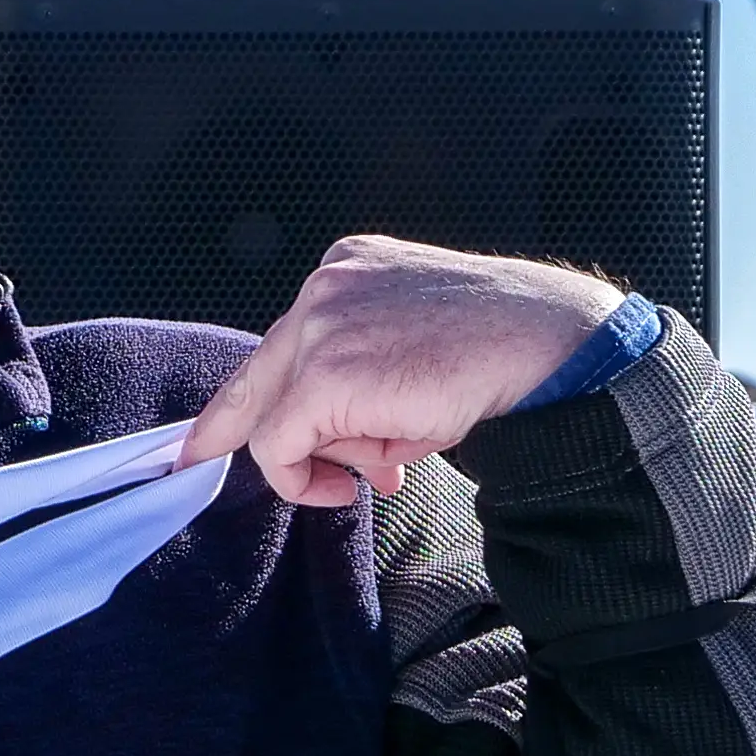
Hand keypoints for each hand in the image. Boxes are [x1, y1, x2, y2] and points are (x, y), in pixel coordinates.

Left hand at [184, 236, 625, 507]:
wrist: (545, 347)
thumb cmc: (498, 351)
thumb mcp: (411, 352)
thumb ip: (357, 386)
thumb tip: (333, 454)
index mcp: (348, 269)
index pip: (281, 341)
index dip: (245, 395)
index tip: (210, 436)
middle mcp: (323, 288)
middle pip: (259, 375)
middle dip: (250, 432)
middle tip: (213, 460)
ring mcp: (319, 327)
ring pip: (275, 417)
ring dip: (330, 455)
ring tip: (389, 459)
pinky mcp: (321, 377)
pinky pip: (277, 447)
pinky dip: (303, 478)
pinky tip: (348, 486)